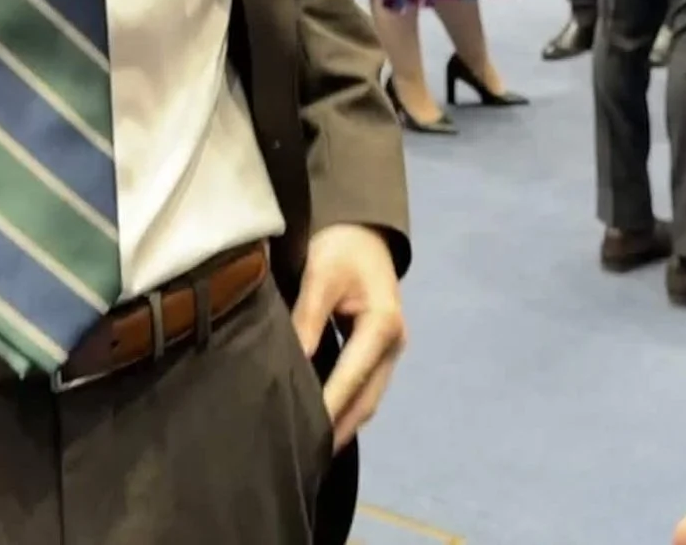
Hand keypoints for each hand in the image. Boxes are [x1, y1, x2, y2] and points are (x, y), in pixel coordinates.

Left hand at [291, 225, 406, 448]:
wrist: (361, 226)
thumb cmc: (339, 246)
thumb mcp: (320, 276)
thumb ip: (307, 321)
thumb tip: (292, 366)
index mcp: (383, 325)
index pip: (350, 380)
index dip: (327, 410)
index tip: (302, 437)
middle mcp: (393, 344)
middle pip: (365, 400)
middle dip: (337, 428)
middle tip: (302, 458)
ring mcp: (390, 350)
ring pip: (366, 398)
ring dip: (342, 422)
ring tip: (308, 449)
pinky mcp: (379, 350)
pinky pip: (363, 388)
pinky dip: (345, 406)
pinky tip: (321, 420)